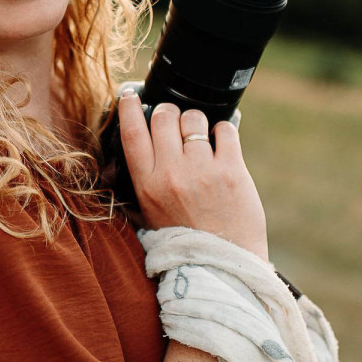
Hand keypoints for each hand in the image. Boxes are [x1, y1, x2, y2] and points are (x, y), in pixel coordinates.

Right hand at [117, 89, 268, 261]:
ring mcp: (202, 171)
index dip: (129, 108)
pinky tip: (222, 143)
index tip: (129, 96)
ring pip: (194, 118)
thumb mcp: (149, 215)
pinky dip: (224, 131)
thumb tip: (132, 150)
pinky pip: (226, 129)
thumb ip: (141, 183)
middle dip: (169, 113)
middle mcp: (171, 174)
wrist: (223, 265)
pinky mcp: (232, 171)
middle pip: (164, 117)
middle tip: (175, 122)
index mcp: (147, 185)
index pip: (133, 134)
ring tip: (201, 136)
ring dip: (197, 121)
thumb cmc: (185, 239)